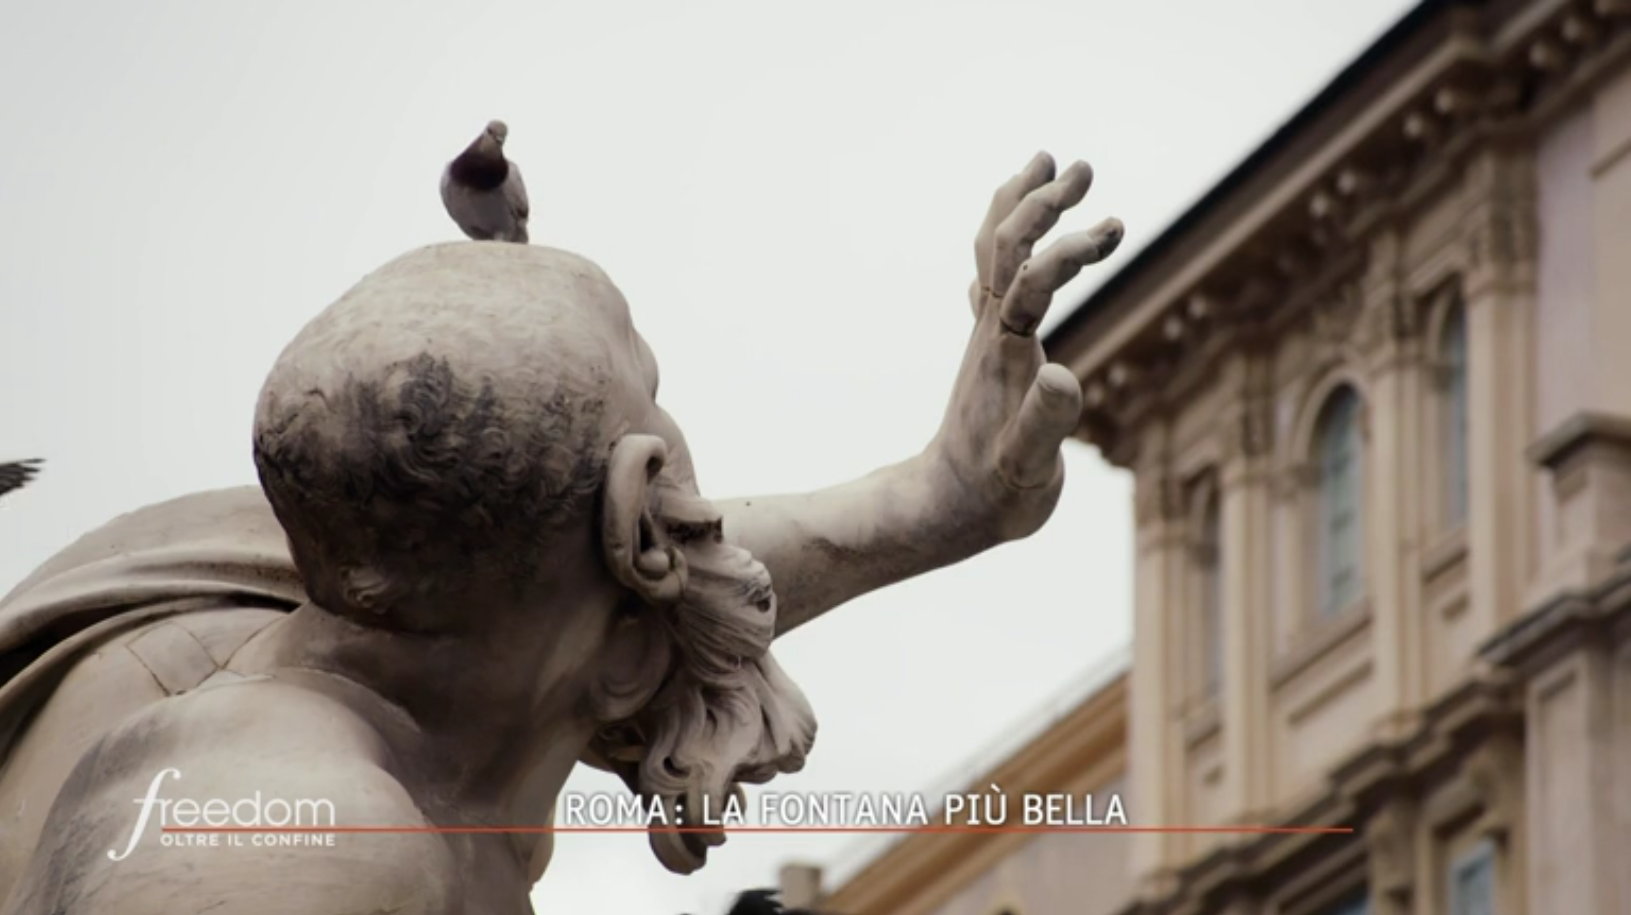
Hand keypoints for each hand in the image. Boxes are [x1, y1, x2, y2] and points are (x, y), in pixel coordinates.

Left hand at [926, 152, 1123, 542]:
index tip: (1114, 228)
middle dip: (1042, 202)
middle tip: (1083, 166)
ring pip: (995, 253)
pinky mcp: (991, 347)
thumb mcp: (1029, 468)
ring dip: (1023, 207)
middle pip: (1005, 247)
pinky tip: (1019, 237)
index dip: (1069, 251)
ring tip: (1050, 165)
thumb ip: (1045, 424)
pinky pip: (996, 278)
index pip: (1032, 282)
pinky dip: (1012, 244)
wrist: (947, 508)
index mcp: (1005, 352)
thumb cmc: (993, 494)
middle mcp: (992, 331)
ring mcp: (988, 335)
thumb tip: (1063, 376)